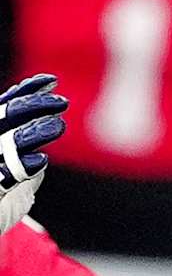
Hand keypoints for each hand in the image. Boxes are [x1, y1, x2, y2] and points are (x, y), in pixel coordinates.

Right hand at [0, 74, 66, 236]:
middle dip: (34, 106)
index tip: (49, 81)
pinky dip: (22, 167)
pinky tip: (39, 161)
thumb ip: (23, 174)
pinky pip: (5, 175)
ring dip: (34, 132)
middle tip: (62, 102)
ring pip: (8, 142)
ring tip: (58, 126)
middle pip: (6, 117)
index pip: (5, 109)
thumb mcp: (12, 193)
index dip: (25, 93)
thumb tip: (37, 159)